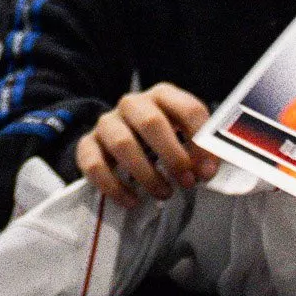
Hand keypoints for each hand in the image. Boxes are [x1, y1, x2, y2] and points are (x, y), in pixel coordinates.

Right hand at [75, 82, 218, 206]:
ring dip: (147, 174)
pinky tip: (132, 201)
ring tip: (164, 193)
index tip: (208, 171)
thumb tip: (207, 170)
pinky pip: (94, 165)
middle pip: (151, 123)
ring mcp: (107, 122)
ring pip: (122, 143)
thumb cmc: (162, 139)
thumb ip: (202, 150)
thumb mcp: (185, 136)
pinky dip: (115, 187)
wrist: (121, 141)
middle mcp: (133, 103)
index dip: (202, 142)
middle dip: (173, 157)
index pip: (188, 110)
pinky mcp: (87, 144)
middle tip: (187, 182)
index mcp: (163, 95)